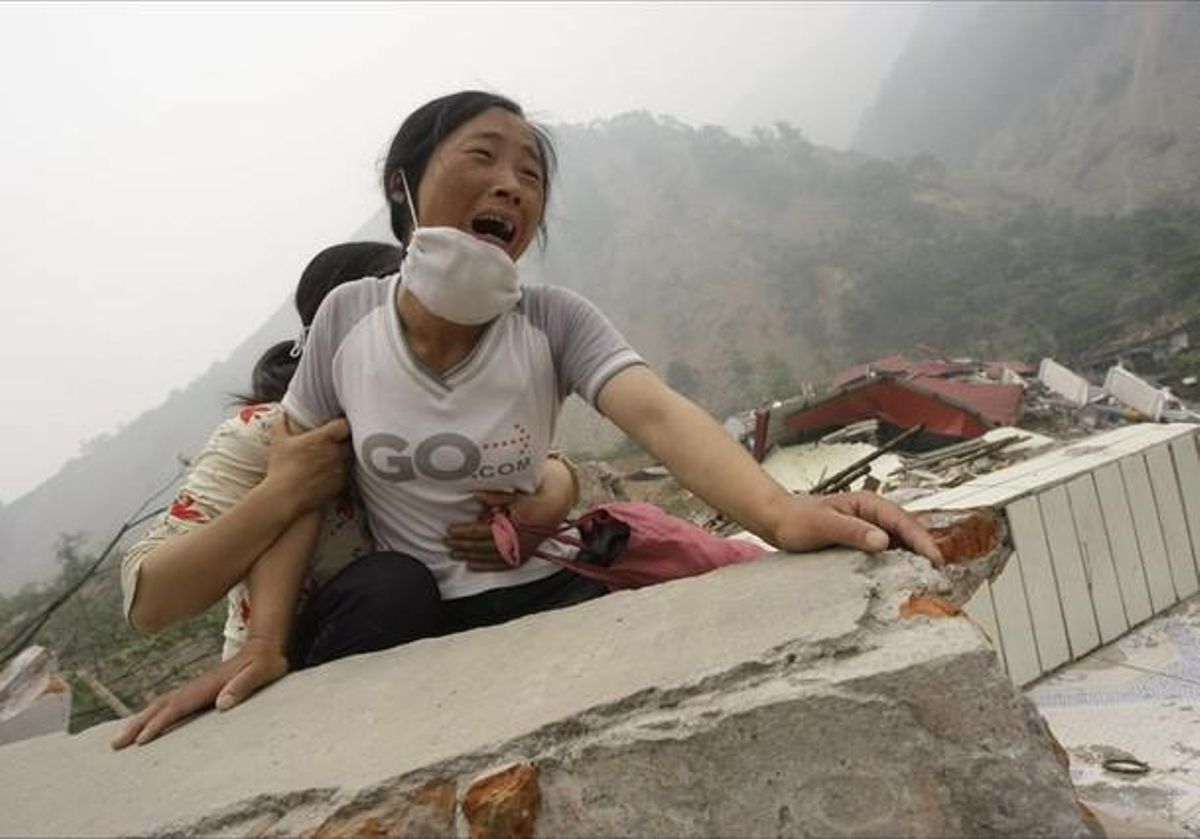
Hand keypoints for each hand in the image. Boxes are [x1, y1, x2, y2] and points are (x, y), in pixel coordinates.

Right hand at [110, 636, 287, 748]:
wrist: (265, 644)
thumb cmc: (266, 662)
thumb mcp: (261, 672)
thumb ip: (243, 686)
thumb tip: (222, 703)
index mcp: (208, 685)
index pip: (178, 706)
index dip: (160, 722)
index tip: (141, 740)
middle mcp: (196, 685)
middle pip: (160, 705)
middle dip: (137, 724)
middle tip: (115, 744)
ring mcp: (195, 687)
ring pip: (161, 704)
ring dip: (139, 720)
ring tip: (120, 739)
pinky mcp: (198, 690)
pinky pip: (169, 704)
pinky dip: (152, 715)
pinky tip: (146, 725)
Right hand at [263, 415, 349, 514]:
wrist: (286, 498)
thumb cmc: (281, 469)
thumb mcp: (278, 443)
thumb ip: (281, 424)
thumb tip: (282, 414)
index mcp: (324, 438)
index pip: (344, 424)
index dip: (342, 423)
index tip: (337, 425)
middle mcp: (337, 452)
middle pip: (350, 440)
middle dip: (344, 440)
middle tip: (335, 441)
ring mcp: (341, 468)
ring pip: (350, 457)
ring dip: (344, 455)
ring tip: (333, 457)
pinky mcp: (342, 484)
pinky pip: (347, 473)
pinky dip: (341, 471)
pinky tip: (330, 472)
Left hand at [444, 458, 576, 570]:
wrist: (553, 510)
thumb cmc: (531, 500)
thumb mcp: (514, 495)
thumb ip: (494, 496)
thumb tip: (475, 496)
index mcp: (511, 524)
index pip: (482, 531)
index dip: (464, 532)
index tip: (450, 530)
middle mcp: (515, 540)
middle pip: (482, 546)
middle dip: (463, 545)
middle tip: (447, 543)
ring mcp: (519, 551)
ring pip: (489, 557)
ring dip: (469, 557)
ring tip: (454, 554)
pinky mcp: (521, 557)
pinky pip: (499, 564)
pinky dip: (484, 565)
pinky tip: (471, 564)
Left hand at [770, 491, 943, 565]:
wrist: (777, 522)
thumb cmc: (796, 519)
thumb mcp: (822, 525)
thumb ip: (852, 531)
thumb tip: (883, 541)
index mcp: (868, 504)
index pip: (903, 521)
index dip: (922, 540)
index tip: (935, 560)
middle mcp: (873, 515)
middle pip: (908, 533)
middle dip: (925, 552)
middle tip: (940, 578)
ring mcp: (870, 529)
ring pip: (900, 545)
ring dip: (914, 561)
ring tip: (928, 583)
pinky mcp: (863, 544)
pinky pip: (886, 555)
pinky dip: (897, 566)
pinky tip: (902, 582)